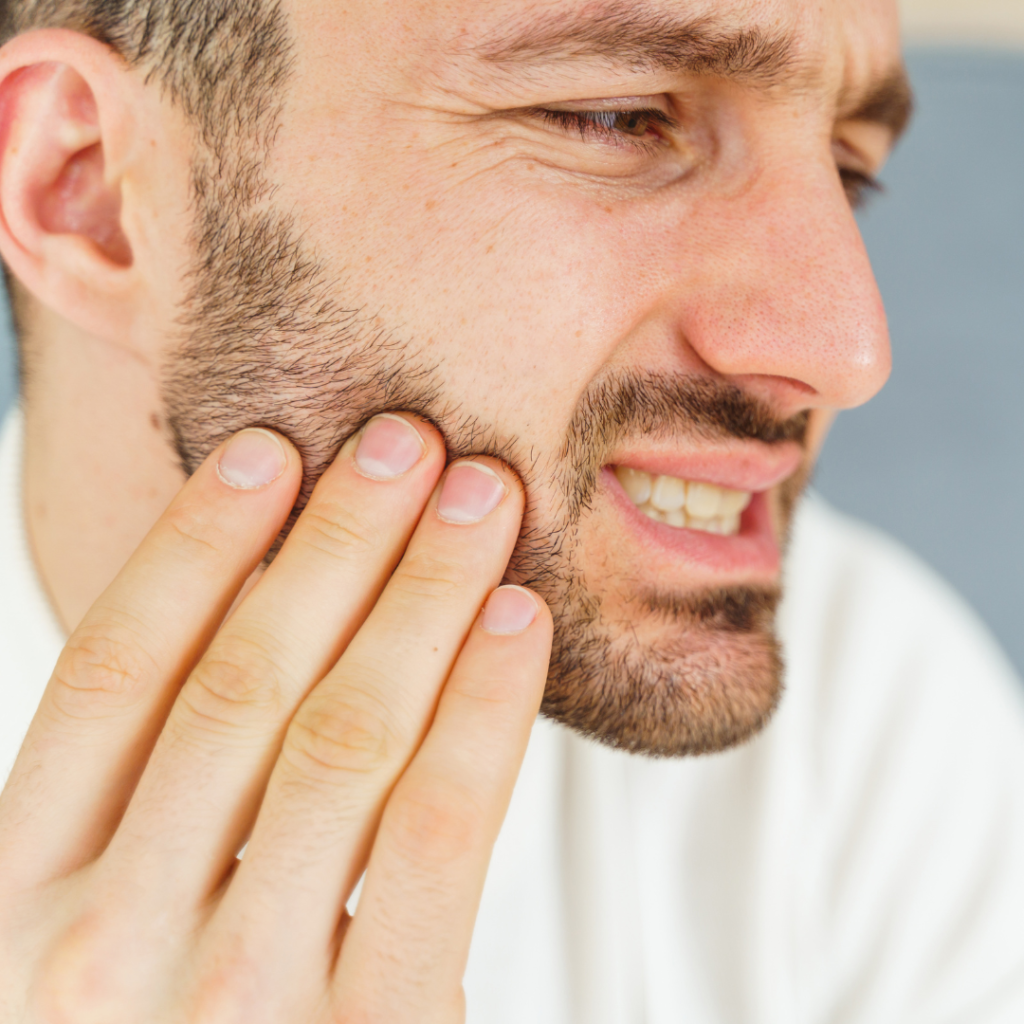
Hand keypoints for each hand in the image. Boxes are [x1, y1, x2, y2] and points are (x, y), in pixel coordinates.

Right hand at [0, 413, 551, 1021]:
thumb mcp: (112, 919)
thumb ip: (156, 796)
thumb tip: (251, 599)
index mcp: (21, 894)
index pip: (110, 672)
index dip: (190, 546)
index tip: (267, 449)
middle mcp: (101, 942)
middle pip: (241, 681)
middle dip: (335, 543)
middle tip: (408, 439)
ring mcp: (231, 1000)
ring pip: (342, 735)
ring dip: (419, 596)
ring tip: (480, 497)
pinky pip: (436, 833)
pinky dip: (481, 710)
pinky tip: (518, 620)